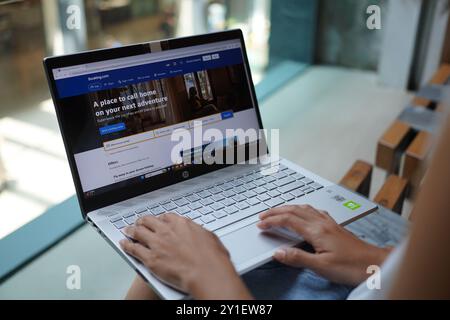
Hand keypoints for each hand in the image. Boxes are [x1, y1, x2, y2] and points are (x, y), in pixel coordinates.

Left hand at [120, 213, 251, 298]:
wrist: (207, 273)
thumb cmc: (212, 259)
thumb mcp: (208, 237)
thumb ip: (197, 233)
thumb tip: (197, 234)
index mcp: (181, 224)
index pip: (166, 217)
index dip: (160, 219)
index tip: (159, 221)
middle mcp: (167, 231)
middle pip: (149, 221)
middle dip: (143, 221)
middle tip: (140, 223)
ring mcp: (157, 244)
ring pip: (138, 233)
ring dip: (131, 230)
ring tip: (127, 230)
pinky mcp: (151, 259)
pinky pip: (134, 250)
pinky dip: (127, 246)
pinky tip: (124, 244)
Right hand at [257, 205, 390, 285]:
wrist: (374, 264)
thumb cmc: (351, 266)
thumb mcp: (321, 267)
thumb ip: (298, 258)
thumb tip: (278, 252)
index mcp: (316, 231)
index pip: (288, 220)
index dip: (272, 221)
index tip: (261, 225)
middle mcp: (322, 223)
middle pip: (294, 210)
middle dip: (276, 211)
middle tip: (263, 215)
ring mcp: (329, 223)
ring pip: (304, 208)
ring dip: (288, 208)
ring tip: (278, 211)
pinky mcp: (335, 226)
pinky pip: (314, 211)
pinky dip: (302, 209)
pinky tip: (304, 212)